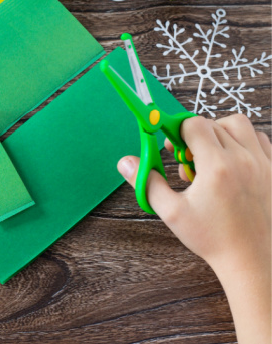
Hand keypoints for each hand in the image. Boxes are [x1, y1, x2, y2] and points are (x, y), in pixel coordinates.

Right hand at [117, 114, 270, 343]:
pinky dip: (244, 141)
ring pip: (239, 125)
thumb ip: (147, 183)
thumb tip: (126, 162)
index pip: (195, 124)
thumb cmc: (212, 239)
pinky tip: (231, 161)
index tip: (171, 147)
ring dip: (221, 132)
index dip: (177, 131)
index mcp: (216, 167)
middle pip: (214, 123)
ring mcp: (262, 163)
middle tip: (187, 161)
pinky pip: (259, 139)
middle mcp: (242, 159)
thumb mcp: (172, 212)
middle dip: (195, 136)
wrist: (251, 259)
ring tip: (210, 156)